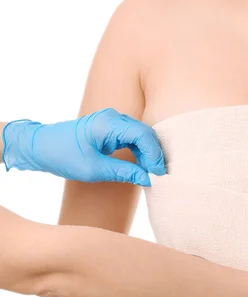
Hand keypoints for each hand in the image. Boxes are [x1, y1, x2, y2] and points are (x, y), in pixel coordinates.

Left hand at [2, 108, 165, 185]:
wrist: (40, 147)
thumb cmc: (62, 155)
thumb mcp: (94, 169)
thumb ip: (124, 172)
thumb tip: (148, 179)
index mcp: (108, 123)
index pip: (143, 135)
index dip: (154, 154)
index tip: (159, 172)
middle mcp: (113, 118)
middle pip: (145, 133)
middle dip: (154, 153)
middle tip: (159, 174)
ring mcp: (112, 121)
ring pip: (141, 135)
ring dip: (148, 153)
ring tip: (151, 171)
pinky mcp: (110, 128)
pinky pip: (132, 137)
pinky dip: (139, 151)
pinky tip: (141, 165)